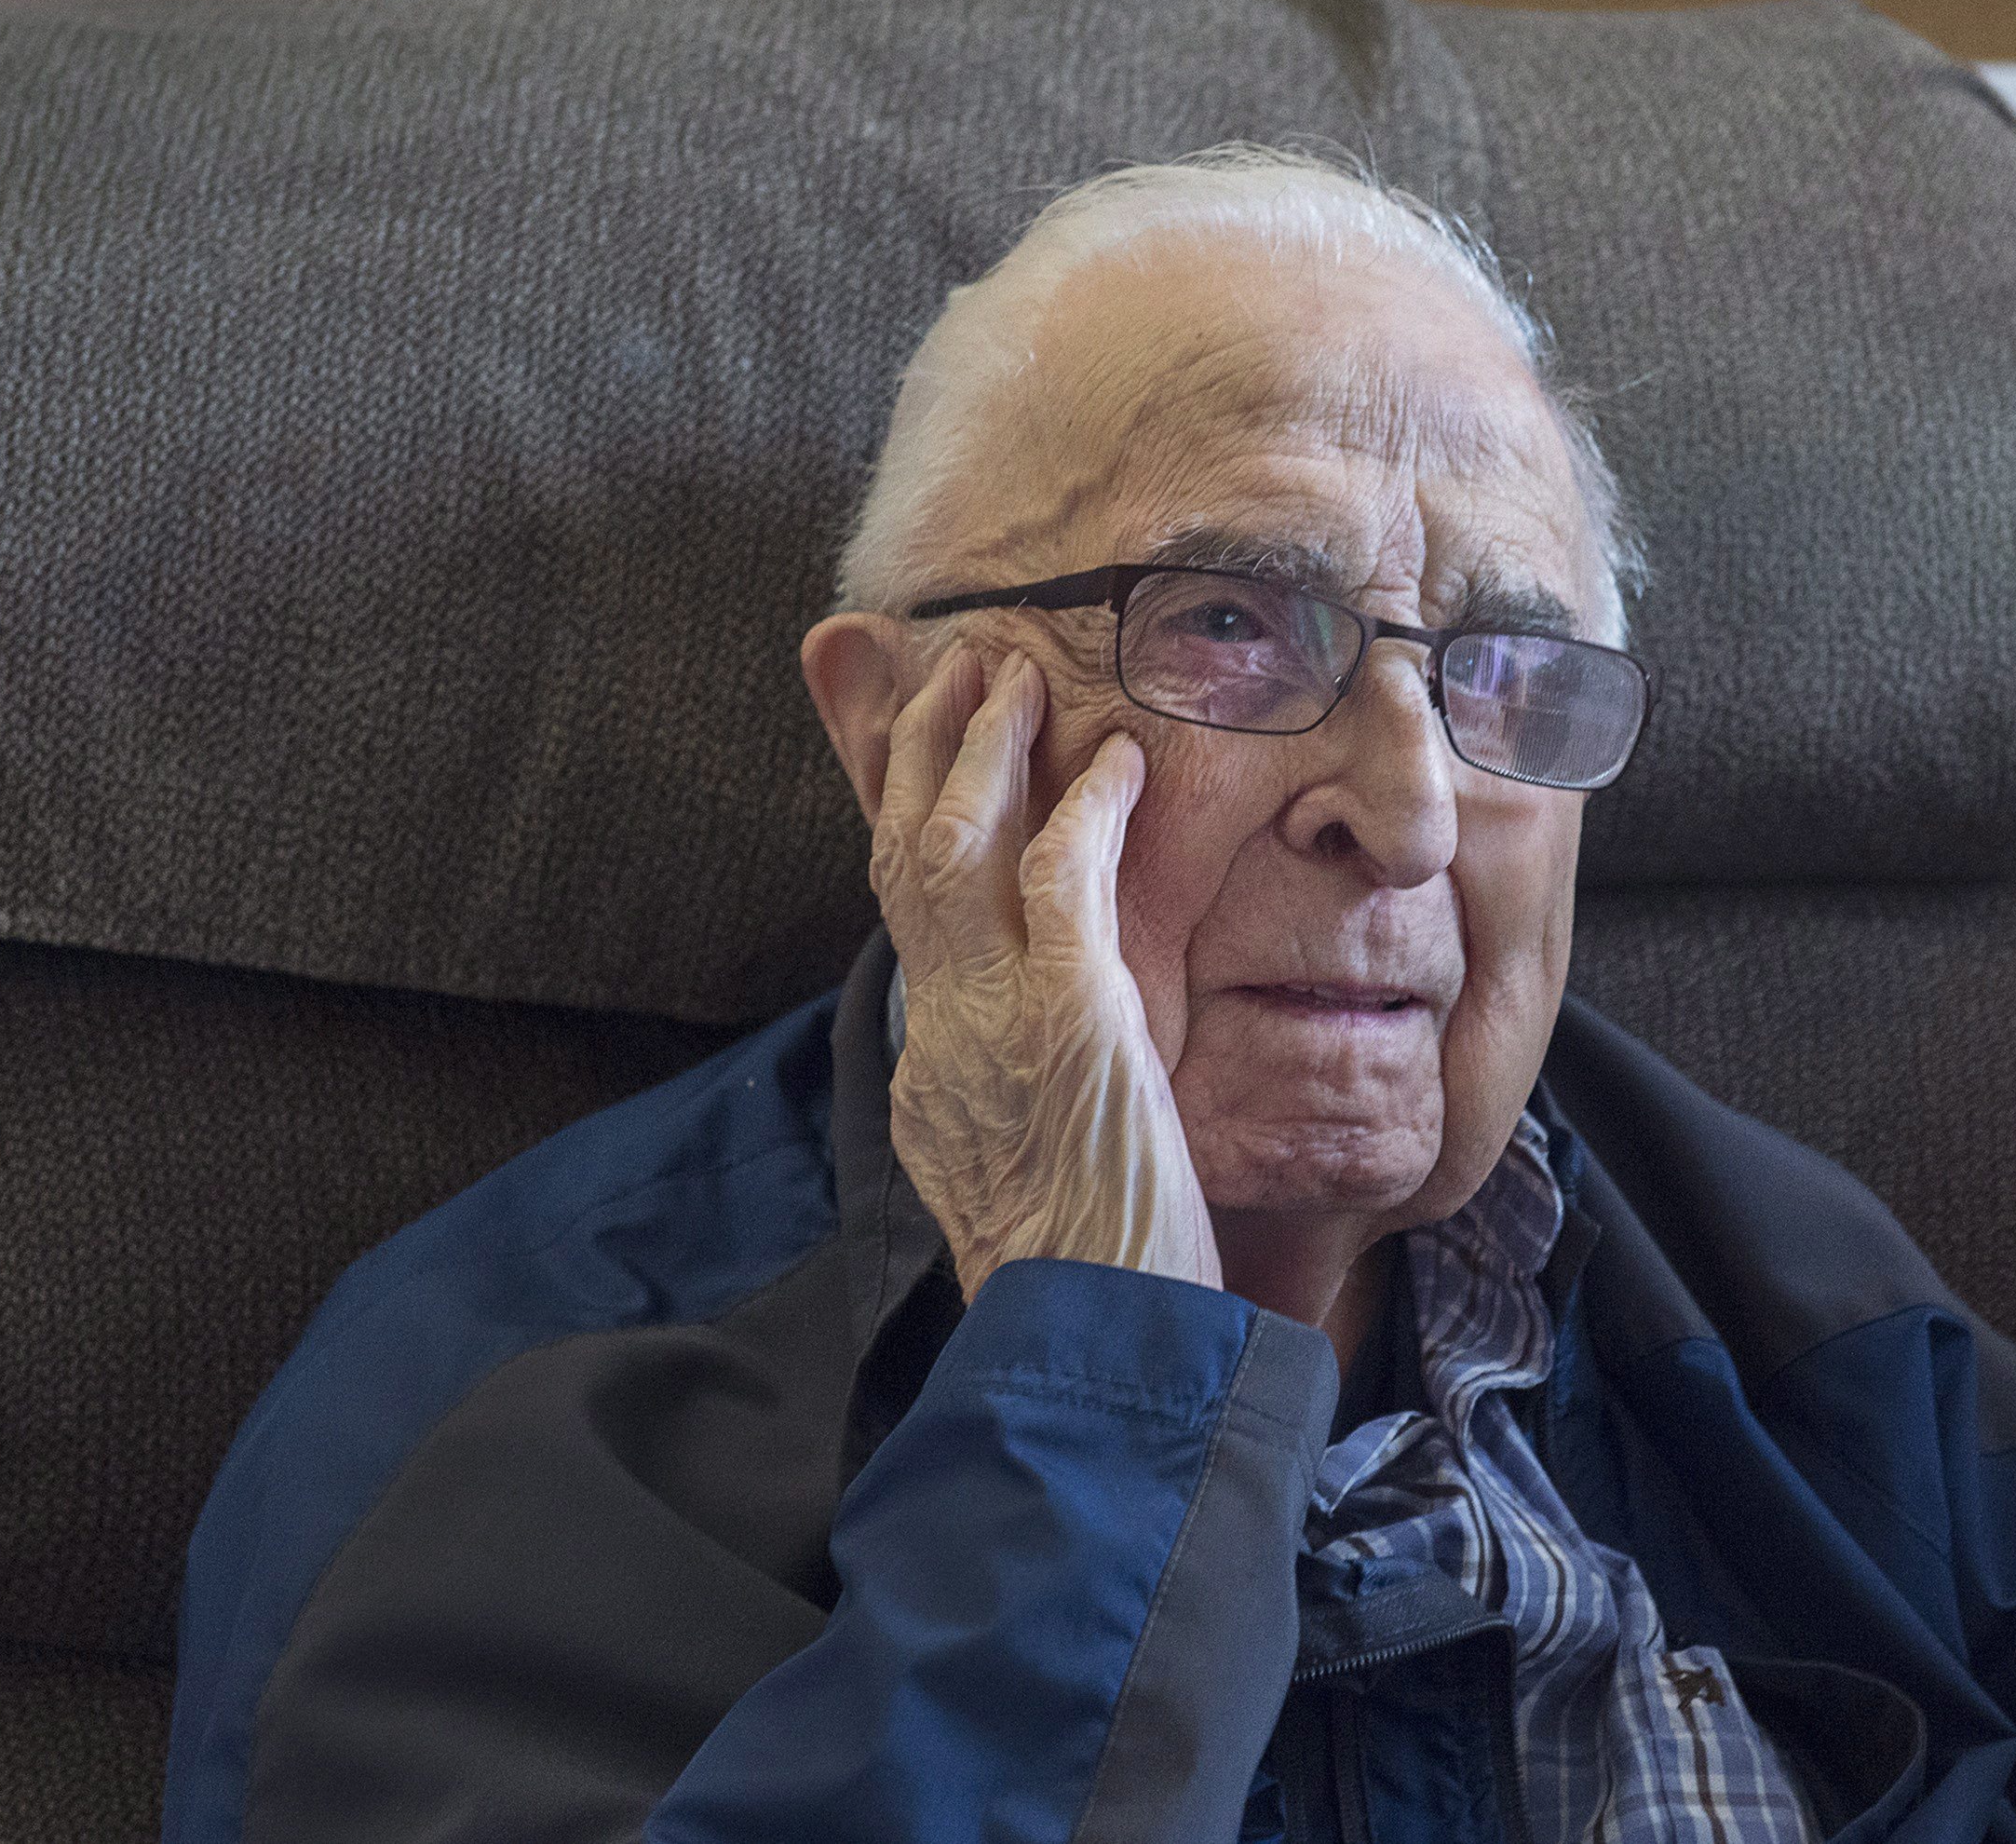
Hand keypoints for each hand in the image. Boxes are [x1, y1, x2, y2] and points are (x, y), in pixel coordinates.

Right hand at [870, 646, 1220, 1299]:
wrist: (1092, 1346)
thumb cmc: (1087, 1276)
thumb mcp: (1018, 1172)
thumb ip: (1003, 1099)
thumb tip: (995, 1069)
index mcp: (931, 1069)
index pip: (900, 915)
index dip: (903, 818)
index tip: (917, 751)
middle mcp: (940, 1032)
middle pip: (901, 857)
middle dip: (917, 752)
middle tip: (950, 670)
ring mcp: (993, 1019)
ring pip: (953, 847)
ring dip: (981, 751)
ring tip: (1010, 679)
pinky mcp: (1065, 1018)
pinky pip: (1060, 881)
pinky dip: (1081, 810)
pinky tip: (1115, 762)